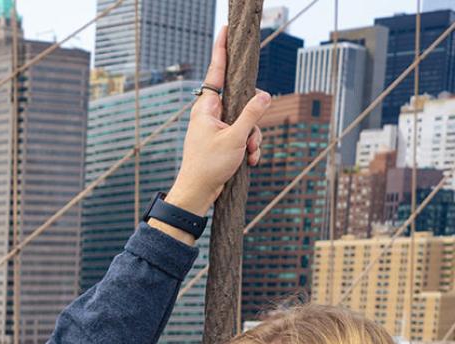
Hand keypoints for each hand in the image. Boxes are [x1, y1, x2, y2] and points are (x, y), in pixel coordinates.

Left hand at [165, 27, 269, 215]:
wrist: (197, 193)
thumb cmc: (209, 166)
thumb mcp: (236, 138)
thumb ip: (252, 114)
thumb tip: (266, 94)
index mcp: (206, 107)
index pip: (216, 72)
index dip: (222, 50)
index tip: (225, 29)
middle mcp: (210, 113)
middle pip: (243, 102)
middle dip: (254, 123)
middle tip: (250, 141)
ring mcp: (217, 127)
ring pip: (247, 122)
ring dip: (253, 139)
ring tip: (247, 155)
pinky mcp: (223, 140)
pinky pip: (244, 136)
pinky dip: (249, 149)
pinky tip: (247, 163)